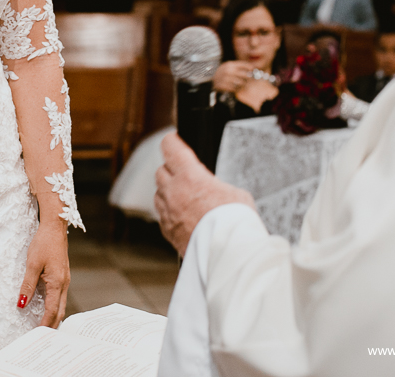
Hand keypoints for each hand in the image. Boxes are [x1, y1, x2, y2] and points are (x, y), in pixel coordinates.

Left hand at [17, 220, 69, 327]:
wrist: (54, 228)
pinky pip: (59, 296)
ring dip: (53, 317)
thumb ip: (27, 286)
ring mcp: (64, 280)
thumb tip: (21, 304)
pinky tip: (46, 310)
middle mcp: (64, 284)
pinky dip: (53, 307)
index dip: (44, 324)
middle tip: (41, 338)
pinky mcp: (62, 276)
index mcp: (57, 283)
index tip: (37, 336)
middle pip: (59, 311)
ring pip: (60, 305)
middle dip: (51, 326)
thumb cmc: (43, 243)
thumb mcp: (32, 265)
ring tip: (43, 328)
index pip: (51, 311)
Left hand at [155, 133, 254, 256]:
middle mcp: (173, 191)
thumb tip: (213, 188)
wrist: (229, 255)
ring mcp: (167, 212)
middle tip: (185, 174)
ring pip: (159, 193)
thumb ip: (216, 185)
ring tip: (186, 198)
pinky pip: (162, 214)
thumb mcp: (236, 194)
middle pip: (161, 171)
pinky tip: (184, 216)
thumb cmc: (236, 224)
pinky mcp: (166, 230)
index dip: (172, 142)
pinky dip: (169, 212)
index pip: (170, 147)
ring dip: (168, 192)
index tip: (174, 140)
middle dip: (171, 170)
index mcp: (190, 176)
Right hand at [212, 61, 254, 93]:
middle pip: (245, 75)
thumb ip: (238, 66)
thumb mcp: (229, 67)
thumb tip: (252, 67)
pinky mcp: (223, 86)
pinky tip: (236, 88)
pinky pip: (235, 89)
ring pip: (241, 83)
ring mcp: (225, 78)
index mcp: (230, 65)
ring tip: (242, 84)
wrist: (211, 80)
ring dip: (243, 84)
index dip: (250, 67)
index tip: (253, 70)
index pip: (244, 65)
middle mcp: (228, 71)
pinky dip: (237, 89)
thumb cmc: (223, 73)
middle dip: (249, 78)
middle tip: (248, 79)